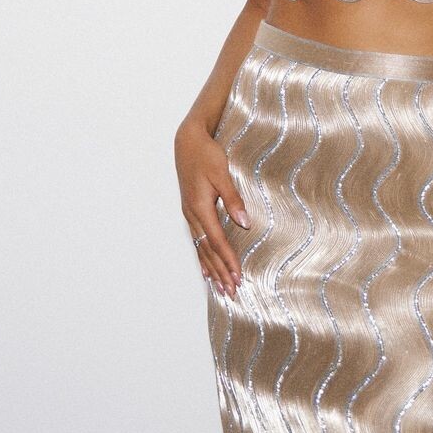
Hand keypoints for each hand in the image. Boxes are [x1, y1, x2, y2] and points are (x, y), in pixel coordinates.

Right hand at [174, 118, 248, 296]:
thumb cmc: (206, 155)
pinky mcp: (191, 211)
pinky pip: (198, 240)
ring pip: (201, 248)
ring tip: (220, 288)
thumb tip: (244, 222)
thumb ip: (233, 198)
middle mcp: (192, 215)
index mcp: (200, 207)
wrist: (188, 141)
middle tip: (231, 291)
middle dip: (220, 271)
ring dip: (211, 268)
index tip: (237, 277)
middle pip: (207, 250)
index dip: (228, 260)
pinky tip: (207, 268)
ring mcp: (190, 214)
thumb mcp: (221, 173)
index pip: (217, 241)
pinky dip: (203, 257)